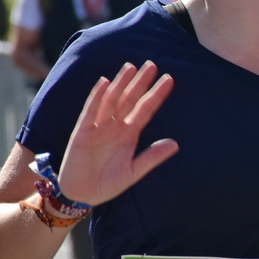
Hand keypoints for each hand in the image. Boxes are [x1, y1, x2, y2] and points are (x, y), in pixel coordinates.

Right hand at [56, 61, 178, 204]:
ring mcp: (99, 127)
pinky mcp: (82, 131)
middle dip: (140, 82)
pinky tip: (105, 83)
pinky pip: (91, 110)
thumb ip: (152, 157)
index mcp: (129, 134)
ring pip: (112, 100)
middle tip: (152, 64)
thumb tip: (176, 144)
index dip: (156, 95)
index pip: (145, 110)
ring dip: (121, 84)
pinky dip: (97, 97)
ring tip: (131, 67)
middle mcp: (115, 126)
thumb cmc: (108, 183)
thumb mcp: (134, 172)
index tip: (169, 79)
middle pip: (130, 99)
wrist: (83, 194)